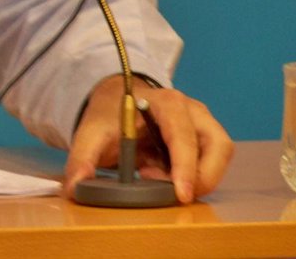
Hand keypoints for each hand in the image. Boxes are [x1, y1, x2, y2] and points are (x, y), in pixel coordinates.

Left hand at [64, 75, 233, 203]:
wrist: (115, 103)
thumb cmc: (108, 114)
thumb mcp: (91, 133)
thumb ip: (81, 158)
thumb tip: (75, 187)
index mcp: (167, 102)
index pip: (184, 134)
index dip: (186, 166)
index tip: (180, 194)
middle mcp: (192, 110)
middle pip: (217, 146)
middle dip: (198, 176)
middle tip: (169, 192)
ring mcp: (202, 124)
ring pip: (219, 157)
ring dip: (197, 178)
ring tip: (157, 177)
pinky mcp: (204, 140)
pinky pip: (210, 164)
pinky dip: (192, 177)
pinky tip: (160, 175)